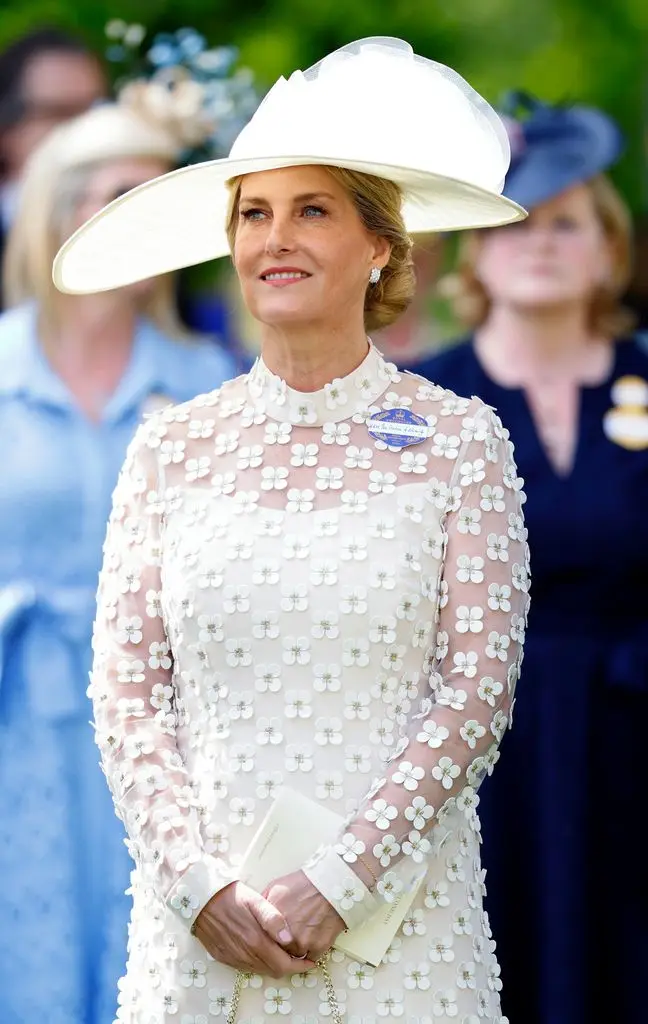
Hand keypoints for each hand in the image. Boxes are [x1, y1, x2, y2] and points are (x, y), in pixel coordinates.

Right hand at [193, 881, 316, 978]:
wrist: (200, 898)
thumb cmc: (231, 895)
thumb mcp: (255, 900)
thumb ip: (273, 919)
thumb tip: (289, 940)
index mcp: (255, 941)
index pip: (283, 965)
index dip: (300, 966)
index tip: (311, 960)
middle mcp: (244, 955)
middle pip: (273, 971)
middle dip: (289, 966)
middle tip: (299, 955)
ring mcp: (233, 958)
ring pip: (260, 971)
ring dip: (274, 965)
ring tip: (284, 952)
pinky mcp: (223, 957)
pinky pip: (246, 968)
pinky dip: (259, 964)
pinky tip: (263, 950)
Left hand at [263, 870, 345, 959]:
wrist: (330, 885)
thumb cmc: (302, 885)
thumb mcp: (275, 888)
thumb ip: (262, 905)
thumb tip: (251, 916)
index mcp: (272, 921)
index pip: (264, 941)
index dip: (268, 939)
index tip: (270, 937)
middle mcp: (285, 935)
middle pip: (279, 950)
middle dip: (282, 946)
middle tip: (287, 937)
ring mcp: (302, 942)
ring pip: (294, 956)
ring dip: (297, 948)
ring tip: (303, 933)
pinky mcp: (318, 947)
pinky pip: (311, 958)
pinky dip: (312, 950)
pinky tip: (314, 936)